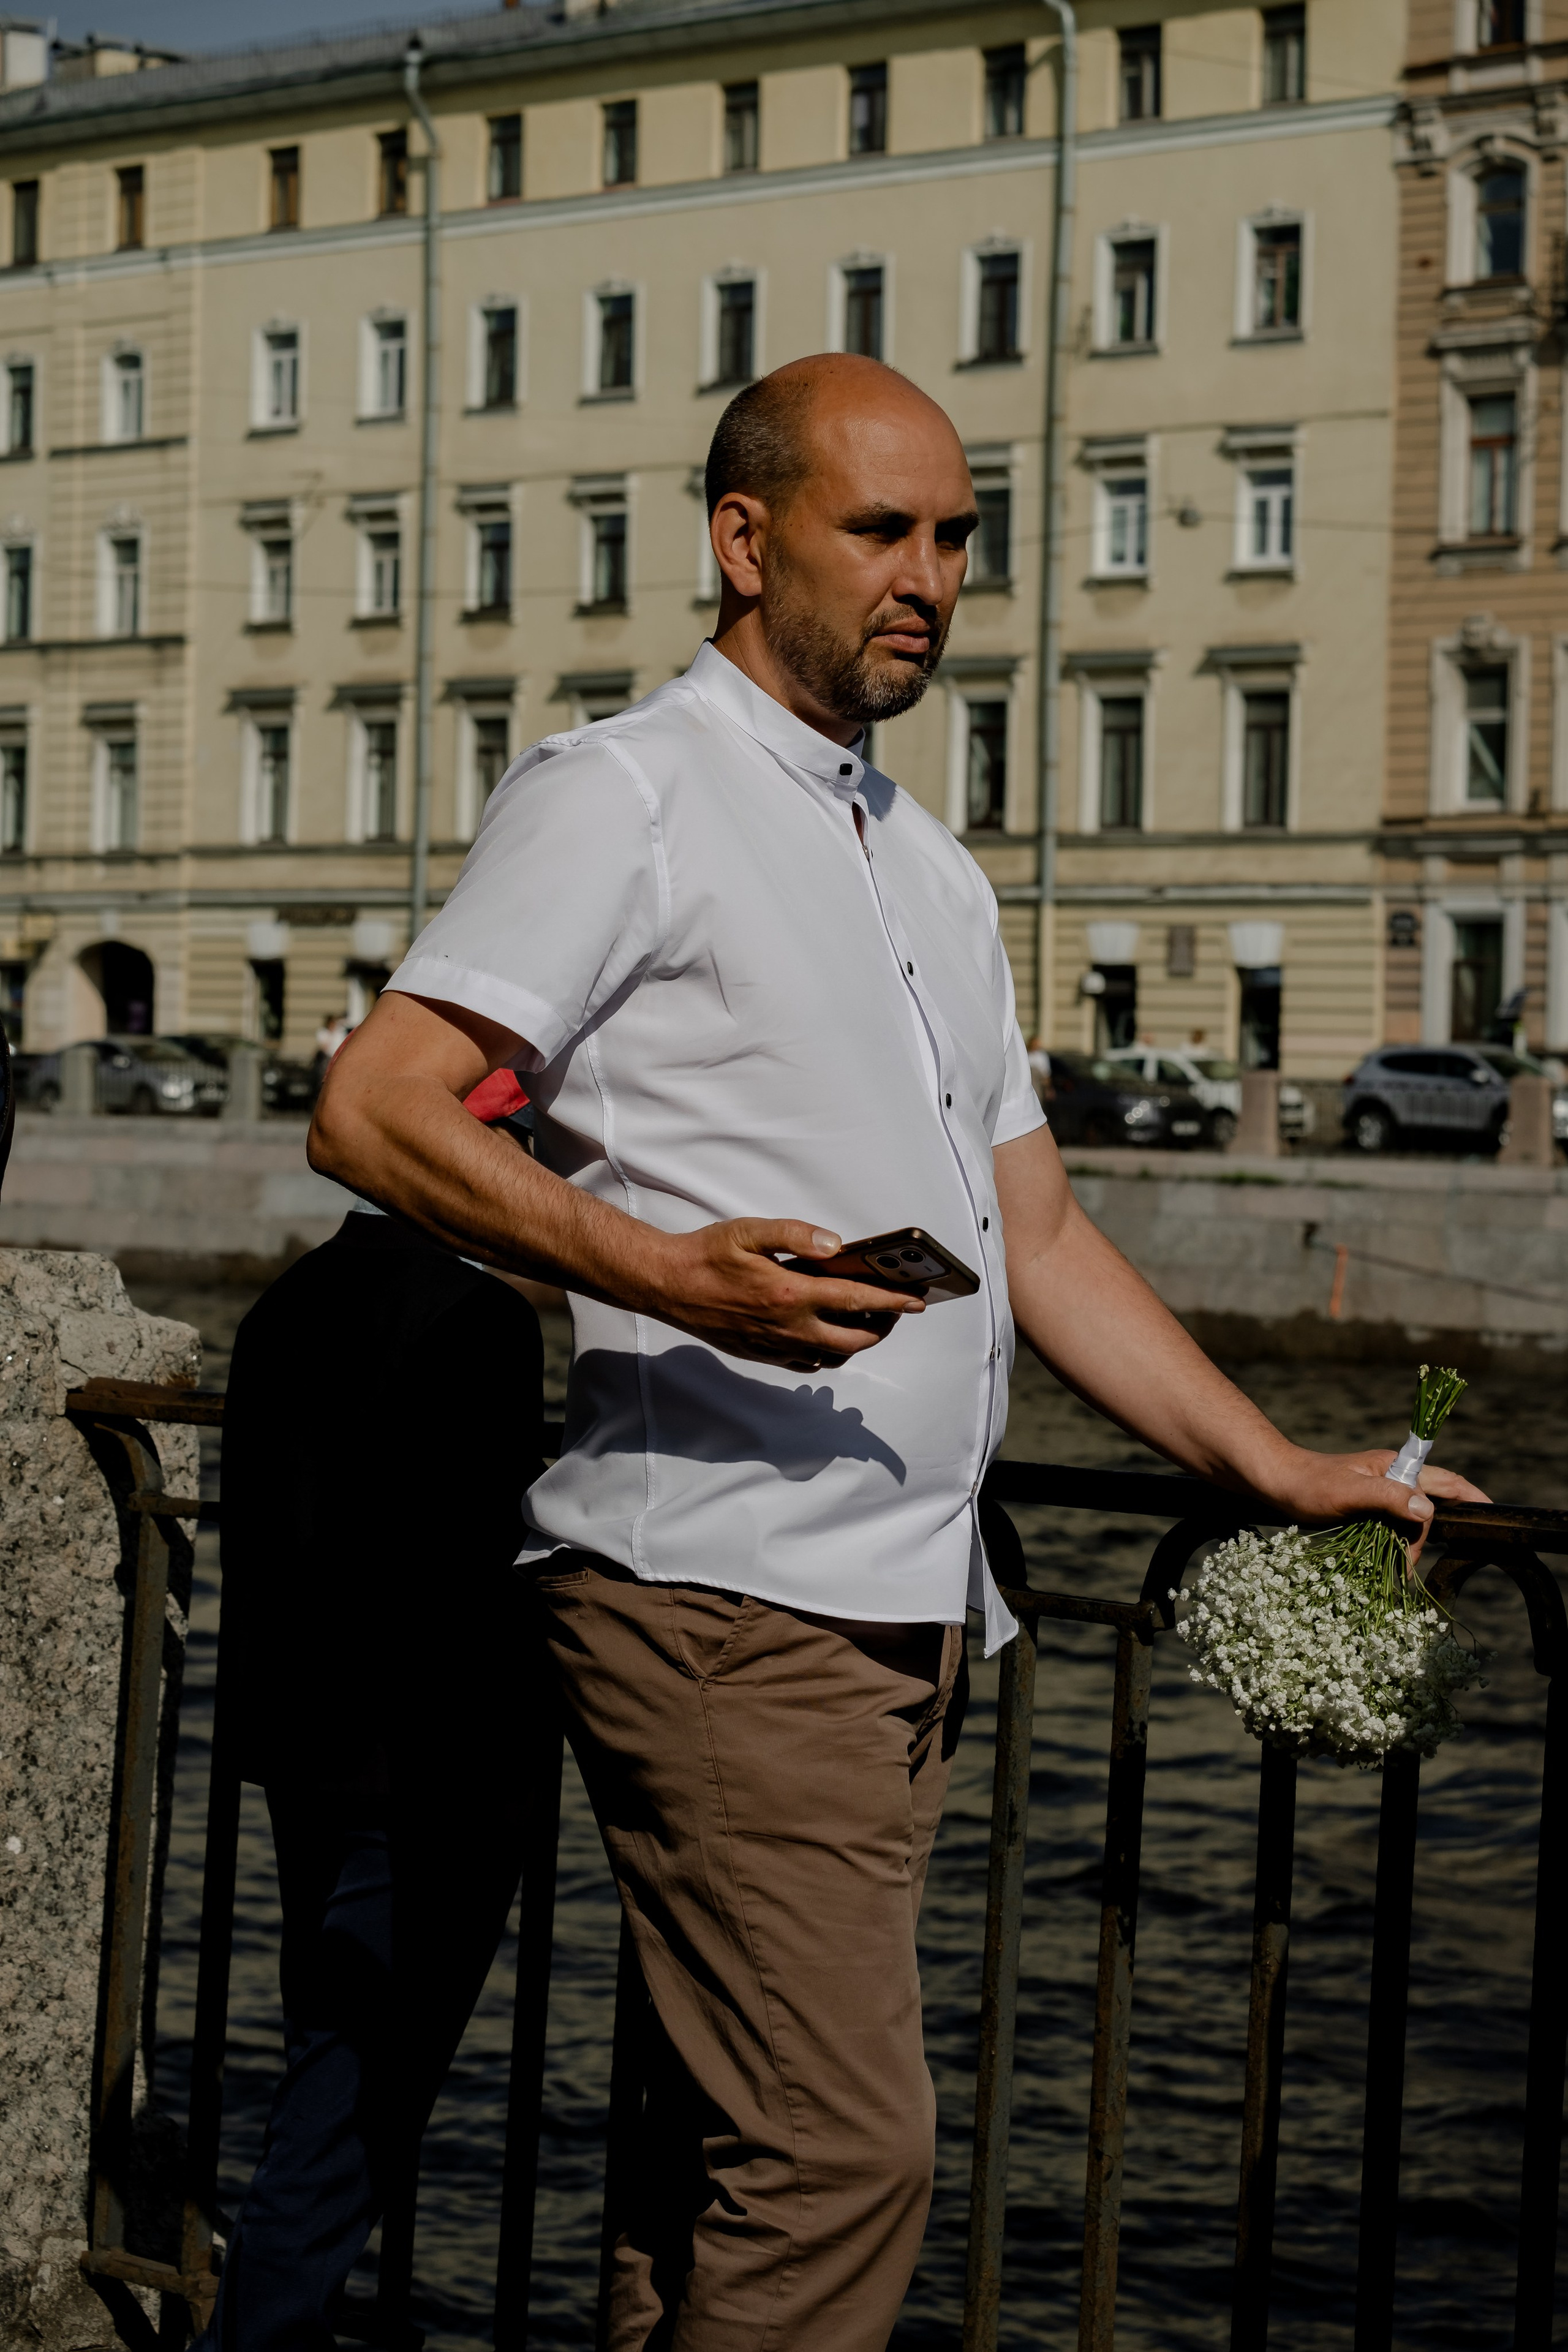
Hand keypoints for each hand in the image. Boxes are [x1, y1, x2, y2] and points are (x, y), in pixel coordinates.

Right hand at [642, 1219, 923, 1370]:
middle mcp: (788, 1327)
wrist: (668, 1286)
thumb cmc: (707, 1255)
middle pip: (855, 1338)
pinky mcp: (762, 1355)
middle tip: (894, 1309)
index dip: (893, 1301)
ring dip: (857, 1342)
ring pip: (834, 1357)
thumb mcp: (751, 1232)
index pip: (857, 1300)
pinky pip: (806, 1363)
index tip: (918, 1301)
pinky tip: (827, 1335)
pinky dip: (826, 1353)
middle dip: (884, 1326)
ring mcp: (776, 1346)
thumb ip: (797, 1236)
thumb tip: (836, 1245)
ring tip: (866, 1321)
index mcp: (791, 1294)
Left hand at [1261, 1448, 1491, 1568]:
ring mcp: (1378, 1492)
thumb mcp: (1349, 1492)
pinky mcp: (1364, 1507)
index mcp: (1395, 1466)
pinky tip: (1381, 1561)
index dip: (1470, 1496)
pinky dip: (1390, 1545)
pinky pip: (1389, 1527)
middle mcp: (1391, 1476)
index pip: (1445, 1481)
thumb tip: (1428, 1511)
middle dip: (1423, 1538)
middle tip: (1405, 1563)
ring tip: (1390, 1567)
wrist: (1271, 1481)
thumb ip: (1389, 1498)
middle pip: (1428, 1508)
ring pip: (1408, 1521)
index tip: (1491, 1513)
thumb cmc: (1308, 1484)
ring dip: (1404, 1545)